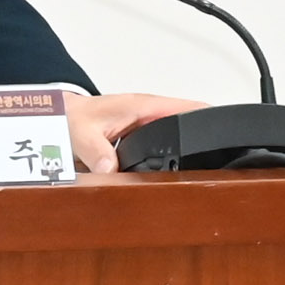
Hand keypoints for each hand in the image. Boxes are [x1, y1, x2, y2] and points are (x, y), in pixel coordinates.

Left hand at [67, 93, 206, 175]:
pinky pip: (158, 152)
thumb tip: (110, 167)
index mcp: (143, 107)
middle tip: (210, 164)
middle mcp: (148, 117)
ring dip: (181, 155)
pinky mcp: (138, 142)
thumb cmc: (70, 116)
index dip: (211, 119)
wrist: (58, 118)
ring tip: (188, 174)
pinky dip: (162, 163)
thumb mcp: (80, 132)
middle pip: (188, 128)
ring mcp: (145, 129)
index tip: (226, 133)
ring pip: (174, 142)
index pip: (190, 108)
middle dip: (201, 144)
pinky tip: (161, 177)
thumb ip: (95, 149)